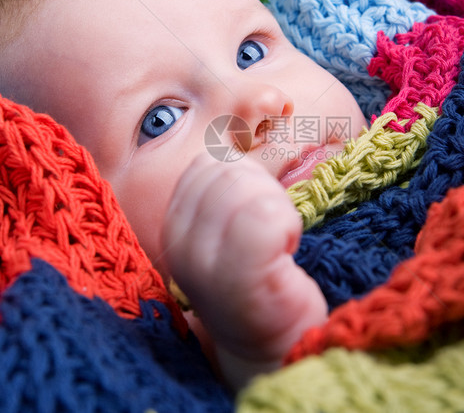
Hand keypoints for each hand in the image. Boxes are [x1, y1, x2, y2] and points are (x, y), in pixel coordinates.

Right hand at [162, 153, 326, 387]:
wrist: (278, 347)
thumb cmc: (265, 277)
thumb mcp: (235, 224)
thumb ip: (232, 184)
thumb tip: (265, 115)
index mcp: (176, 223)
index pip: (207, 164)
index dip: (246, 179)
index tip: (261, 217)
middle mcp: (178, 243)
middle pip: (225, 170)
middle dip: (263, 190)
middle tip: (275, 233)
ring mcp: (204, 265)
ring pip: (243, 188)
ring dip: (278, 209)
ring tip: (280, 244)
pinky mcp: (238, 282)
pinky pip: (265, 216)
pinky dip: (287, 225)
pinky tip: (287, 252)